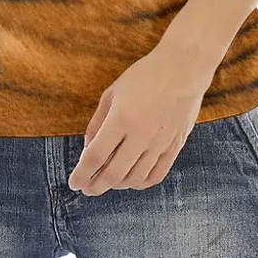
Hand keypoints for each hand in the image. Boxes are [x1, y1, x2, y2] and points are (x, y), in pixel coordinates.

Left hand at [67, 43, 213, 195]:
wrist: (183, 69)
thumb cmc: (144, 76)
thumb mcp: (112, 93)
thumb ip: (97, 123)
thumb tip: (88, 151)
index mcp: (121, 118)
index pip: (95, 156)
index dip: (81, 174)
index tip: (73, 183)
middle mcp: (141, 135)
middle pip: (113, 174)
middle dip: (95, 186)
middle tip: (86, 188)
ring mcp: (160, 143)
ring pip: (134, 179)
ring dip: (116, 186)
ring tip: (106, 181)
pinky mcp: (175, 147)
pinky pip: (155, 176)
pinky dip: (139, 183)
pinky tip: (130, 180)